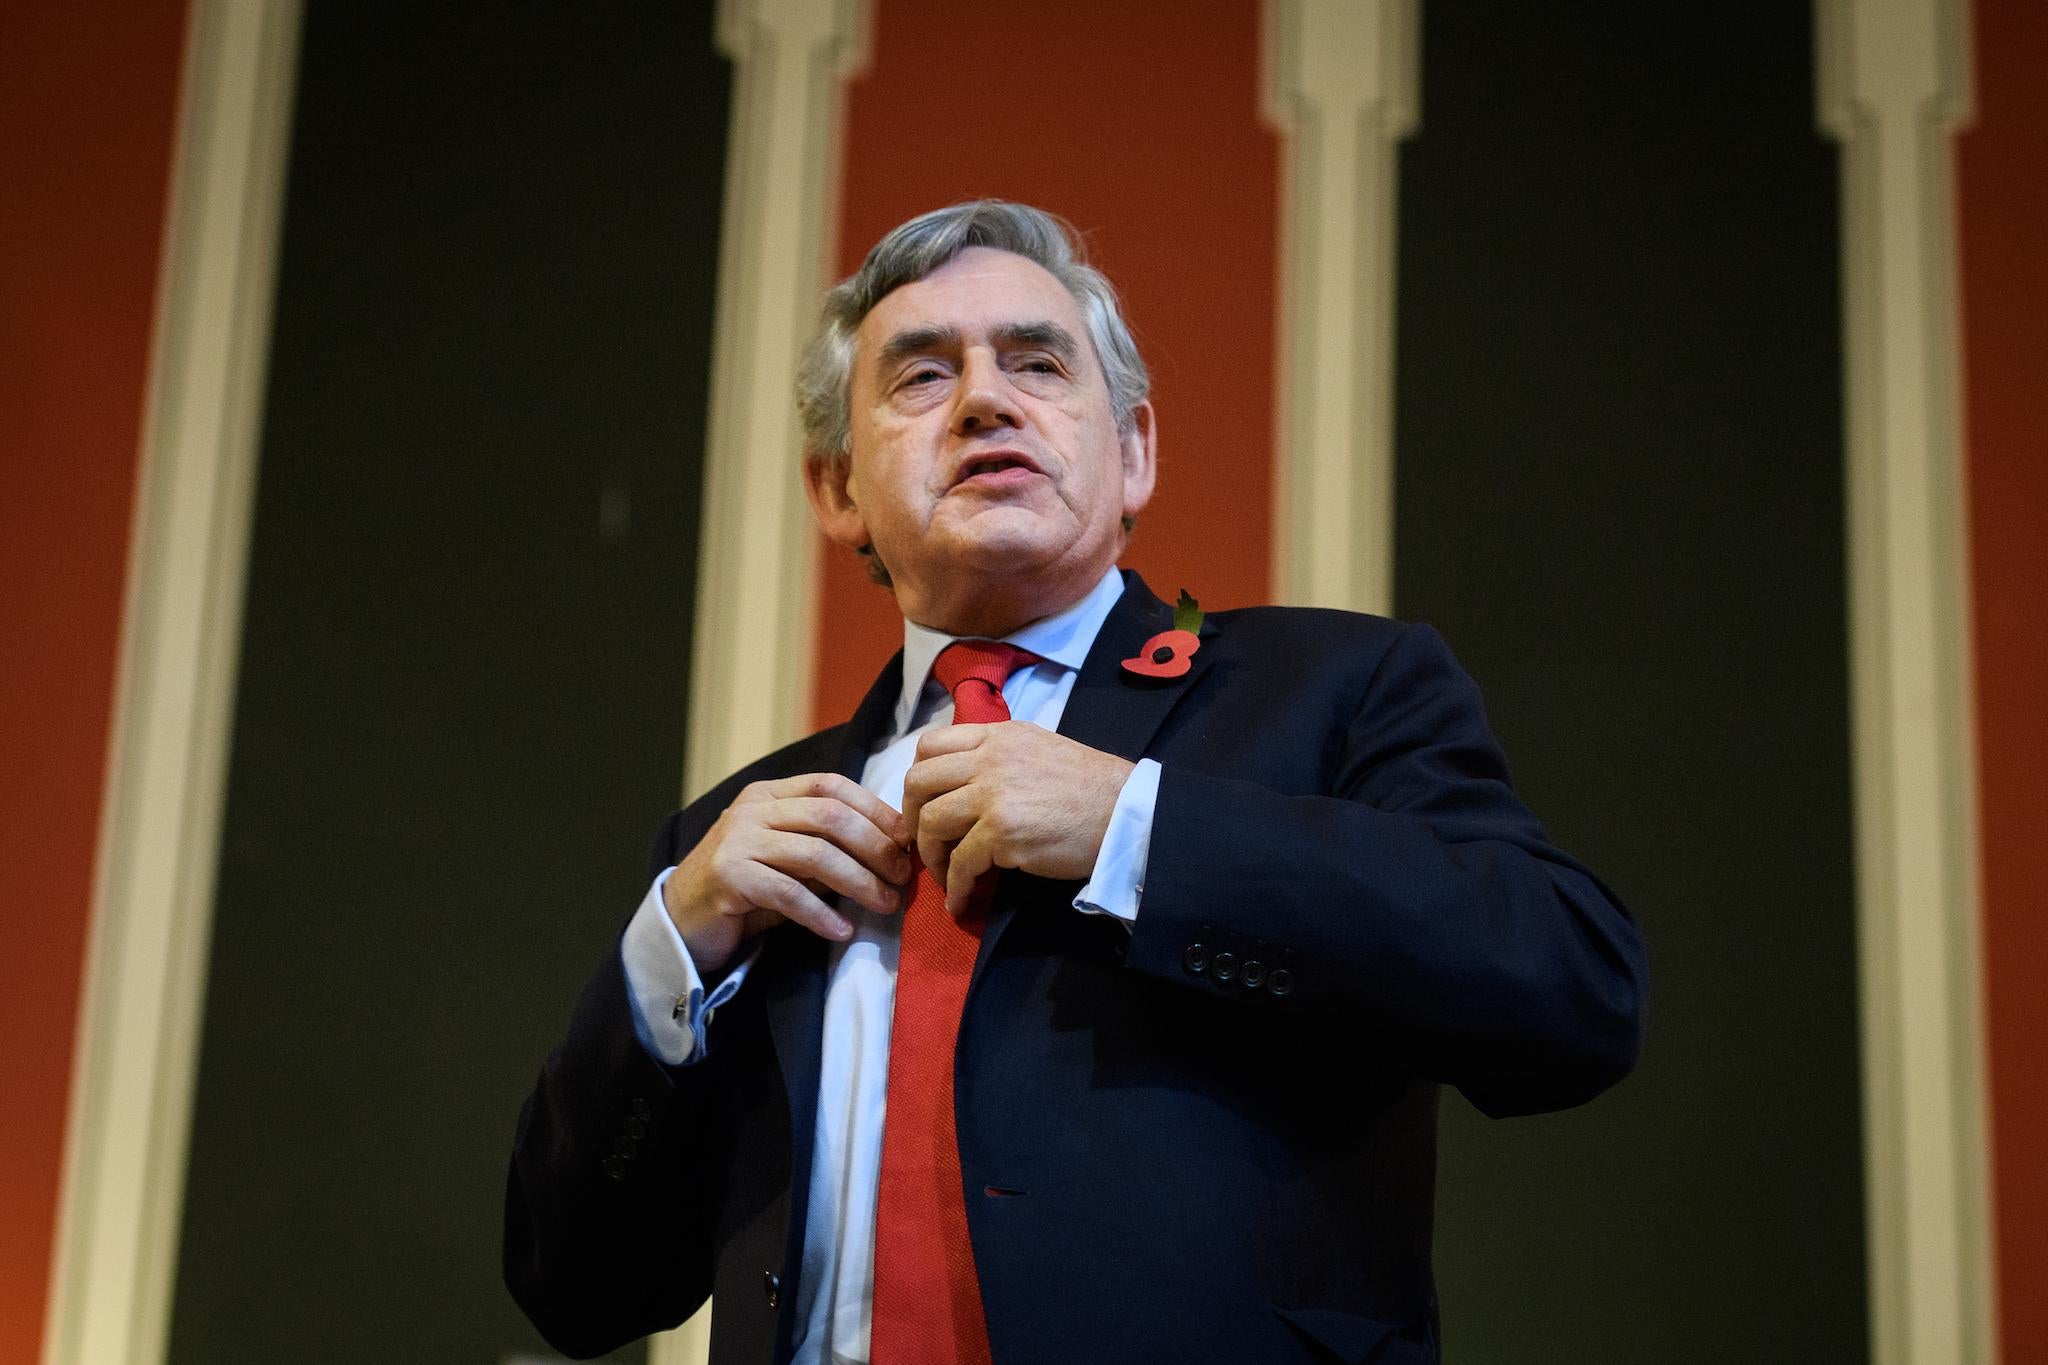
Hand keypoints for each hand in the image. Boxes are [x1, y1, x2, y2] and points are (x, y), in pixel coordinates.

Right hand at [662, 773, 911, 975]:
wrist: (681, 920)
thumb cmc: (744, 890)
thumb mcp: (787, 860)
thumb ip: (826, 848)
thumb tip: (891, 853)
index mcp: (770, 793)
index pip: (832, 785)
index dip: (875, 809)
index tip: (906, 839)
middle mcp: (753, 808)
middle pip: (830, 816)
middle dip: (875, 846)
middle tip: (901, 877)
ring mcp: (738, 839)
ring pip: (814, 853)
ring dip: (858, 881)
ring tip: (885, 904)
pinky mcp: (728, 876)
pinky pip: (787, 892)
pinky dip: (820, 913)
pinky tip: (842, 931)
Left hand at [900, 722, 1135, 914]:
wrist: (1125, 813)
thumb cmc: (1089, 787)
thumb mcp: (1037, 749)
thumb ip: (999, 756)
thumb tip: (964, 783)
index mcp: (997, 736)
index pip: (930, 745)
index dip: (919, 780)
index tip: (925, 806)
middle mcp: (989, 758)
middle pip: (918, 782)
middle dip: (911, 818)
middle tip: (924, 842)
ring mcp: (993, 794)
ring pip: (931, 822)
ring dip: (930, 856)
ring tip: (945, 875)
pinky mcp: (1002, 832)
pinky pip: (960, 863)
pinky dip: (955, 886)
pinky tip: (961, 900)